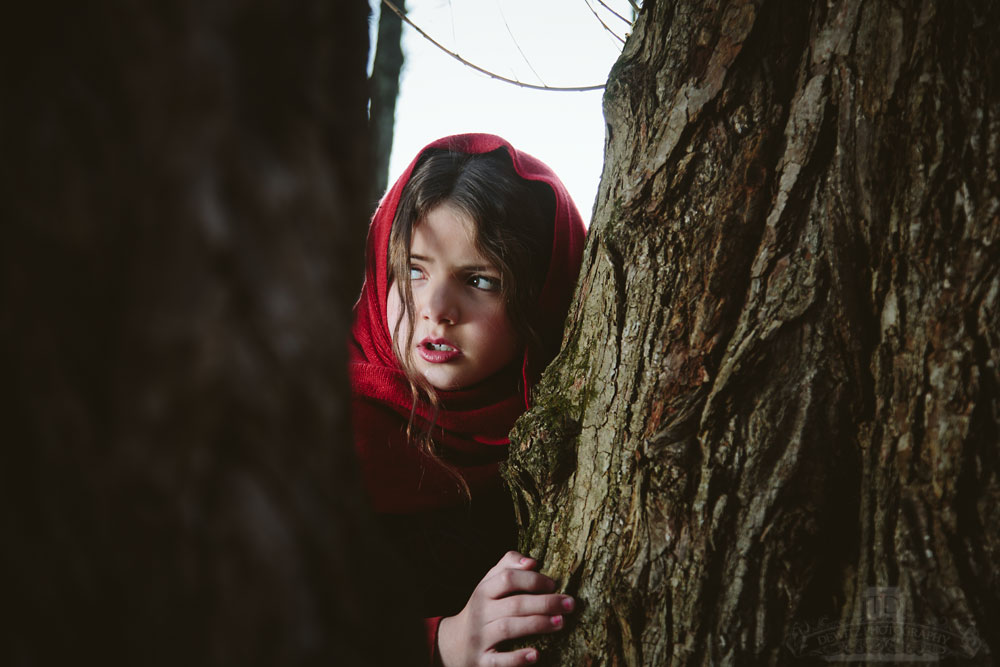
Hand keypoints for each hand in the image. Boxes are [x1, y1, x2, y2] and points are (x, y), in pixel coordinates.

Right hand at [436, 550, 574, 666]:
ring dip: (537, 624)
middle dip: (545, 603)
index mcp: (483, 591)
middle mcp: (480, 613)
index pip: (508, 578)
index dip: (532, 579)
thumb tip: (532, 561)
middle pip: (514, 604)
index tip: (554, 584)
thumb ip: (507, 566)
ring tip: (560, 622)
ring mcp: (480, 638)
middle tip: (570, 604)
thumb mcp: (488, 585)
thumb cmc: (481, 610)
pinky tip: (536, 654)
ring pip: (508, 629)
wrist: (452, 644)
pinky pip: (499, 661)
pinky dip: (517, 658)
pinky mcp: (482, 661)